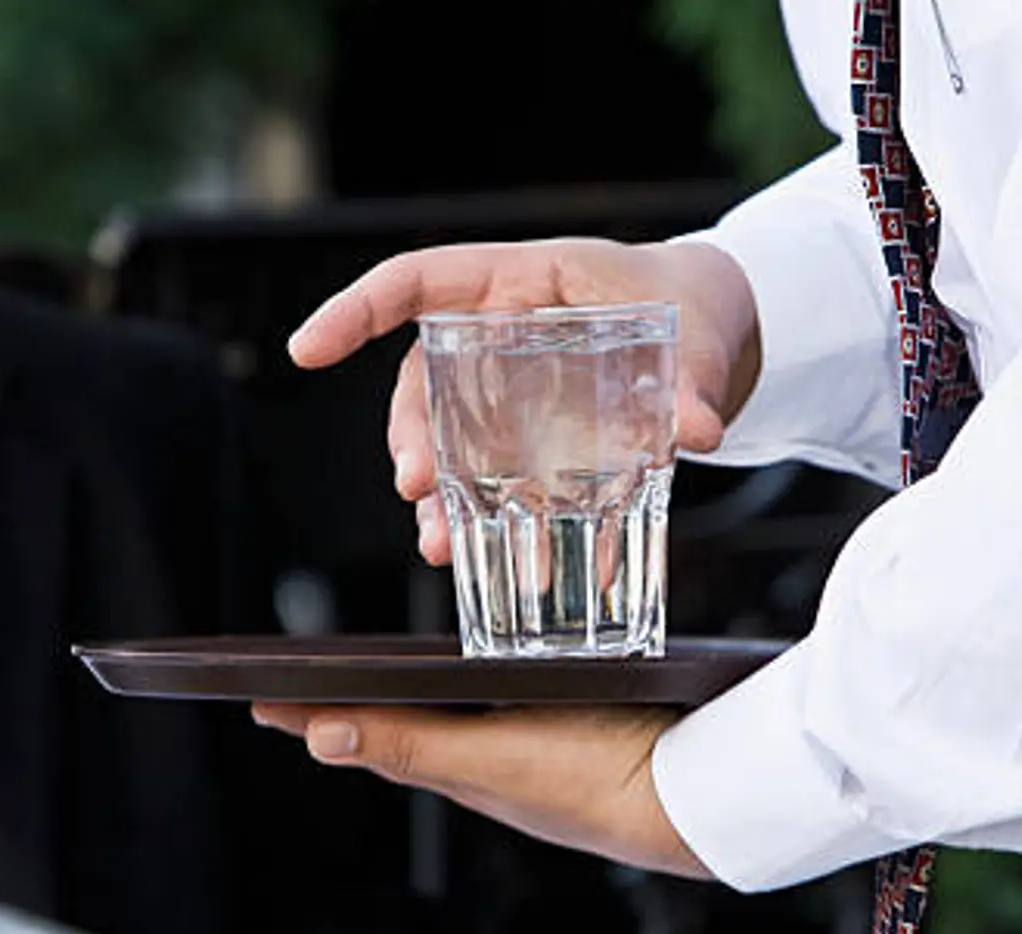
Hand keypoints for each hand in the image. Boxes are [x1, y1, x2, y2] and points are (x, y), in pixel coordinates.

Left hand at [250, 702, 711, 879]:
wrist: (692, 791)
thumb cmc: (598, 782)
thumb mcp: (492, 758)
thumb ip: (413, 744)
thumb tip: (319, 736)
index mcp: (460, 767)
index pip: (370, 733)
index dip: (315, 713)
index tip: (258, 694)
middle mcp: (489, 758)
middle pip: (407, 721)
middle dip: (358, 699)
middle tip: (310, 679)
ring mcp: (532, 742)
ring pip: (458, 712)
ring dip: (418, 694)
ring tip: (381, 679)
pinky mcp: (573, 723)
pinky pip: (511, 701)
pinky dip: (485, 684)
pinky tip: (497, 671)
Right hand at [288, 238, 761, 563]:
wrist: (713, 334)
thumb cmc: (686, 302)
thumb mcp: (693, 328)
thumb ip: (691, 377)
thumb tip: (698, 429)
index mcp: (518, 281)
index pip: (415, 281)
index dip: (356, 310)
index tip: (308, 349)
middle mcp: (498, 336)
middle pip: (425, 380)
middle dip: (411, 436)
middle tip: (416, 485)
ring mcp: (510, 392)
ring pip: (450, 439)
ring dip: (438, 494)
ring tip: (440, 544)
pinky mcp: (535, 440)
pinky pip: (497, 481)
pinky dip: (495, 523)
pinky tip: (507, 564)